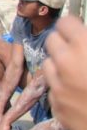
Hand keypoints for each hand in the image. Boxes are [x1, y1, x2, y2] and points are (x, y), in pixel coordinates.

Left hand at [44, 15, 86, 129]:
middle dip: (64, 43)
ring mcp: (58, 86)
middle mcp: (65, 63)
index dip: (74, 27)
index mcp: (84, 46)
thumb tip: (85, 40)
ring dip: (59, 65)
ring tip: (78, 73)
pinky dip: (62, 88)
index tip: (80, 32)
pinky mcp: (57, 107)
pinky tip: (79, 94)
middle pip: (51, 40)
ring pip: (48, 64)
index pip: (65, 22)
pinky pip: (53, 89)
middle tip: (79, 52)